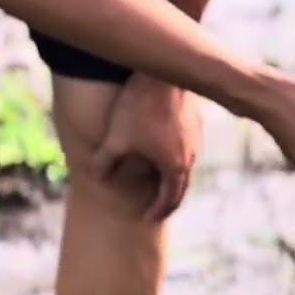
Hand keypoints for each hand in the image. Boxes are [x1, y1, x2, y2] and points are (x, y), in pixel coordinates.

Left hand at [92, 73, 201, 219]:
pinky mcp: (196, 125)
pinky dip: (177, 160)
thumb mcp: (116, 139)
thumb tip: (98, 177)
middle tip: (157, 209)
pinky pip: (188, 151)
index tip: (146, 217)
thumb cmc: (138, 109)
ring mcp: (196, 141)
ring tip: (159, 182)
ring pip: (186, 168)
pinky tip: (164, 151)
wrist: (161, 77)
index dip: (157, 211)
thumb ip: (105, 162)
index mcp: (173, 167)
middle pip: (182, 188)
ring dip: (174, 179)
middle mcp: (190, 158)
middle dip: (169, 201)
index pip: (169, 199)